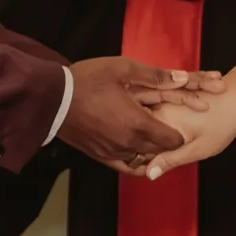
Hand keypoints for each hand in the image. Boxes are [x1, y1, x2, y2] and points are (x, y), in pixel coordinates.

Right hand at [60, 57, 207, 171]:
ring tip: (151, 135)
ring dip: (152, 150)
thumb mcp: (122, 69)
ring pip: (144, 159)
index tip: (179, 121)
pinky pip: (126, 167)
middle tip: (167, 125)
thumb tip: (183, 78)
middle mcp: (128, 143)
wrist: (53, 99)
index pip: (173, 140)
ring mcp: (114, 152)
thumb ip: (155, 76)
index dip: (180, 132)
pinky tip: (139, 154)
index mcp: (137, 123)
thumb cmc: (88, 80)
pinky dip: (137, 163)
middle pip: (160, 151)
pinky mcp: (101, 157)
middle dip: (167, 140)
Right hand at [136, 89, 235, 180]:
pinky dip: (161, 122)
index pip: (140, 144)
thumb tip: (149, 173)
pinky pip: (158, 111)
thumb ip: (171, 160)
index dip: (143, 158)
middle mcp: (158, 104)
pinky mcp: (171, 95)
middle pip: (142, 130)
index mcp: (160, 118)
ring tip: (171, 145)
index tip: (150, 167)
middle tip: (164, 157)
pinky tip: (174, 132)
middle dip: (147, 145)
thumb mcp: (197, 148)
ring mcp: (164, 98)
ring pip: (149, 120)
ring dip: (154, 133)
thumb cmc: (223, 122)